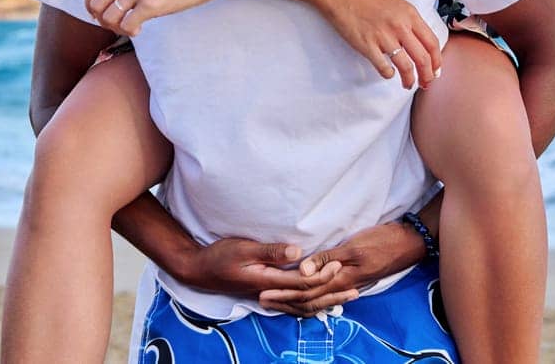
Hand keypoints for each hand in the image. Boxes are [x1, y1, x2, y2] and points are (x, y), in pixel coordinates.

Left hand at [86, 0, 240, 34]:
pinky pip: (127, 25)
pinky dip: (130, 32)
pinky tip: (140, 30)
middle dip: (101, 19)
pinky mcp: (151, 4)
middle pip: (96, 4)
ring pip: (109, 17)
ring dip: (115, 28)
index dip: (90, 4)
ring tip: (129, 28)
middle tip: (116, 25)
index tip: (98, 14)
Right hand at [174, 237, 342, 298]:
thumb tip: (299, 251)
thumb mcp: (244, 248)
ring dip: (324, 302)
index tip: (338, 264)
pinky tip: (320, 303)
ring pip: (301, 306)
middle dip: (331, 294)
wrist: (200, 270)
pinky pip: (292, 305)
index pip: (301, 283)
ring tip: (345, 299)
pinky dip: (309, 305)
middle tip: (354, 287)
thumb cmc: (220, 256)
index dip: (322, 276)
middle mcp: (270, 293)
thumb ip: (271, 251)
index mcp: (267, 281)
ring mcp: (268, 297)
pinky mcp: (266, 295)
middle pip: (306, 299)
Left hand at [256, 222, 424, 316]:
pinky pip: (327, 293)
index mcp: (341, 279)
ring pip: (317, 299)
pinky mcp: (353, 278)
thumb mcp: (355, 247)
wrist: (409, 243)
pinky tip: (307, 296)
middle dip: (284, 301)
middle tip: (262, 300)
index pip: (305, 291)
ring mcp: (349, 284)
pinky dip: (312, 297)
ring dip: (296, 301)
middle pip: (308, 299)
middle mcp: (343, 286)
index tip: (263, 293)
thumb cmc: (383, 241)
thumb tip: (302, 270)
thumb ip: (328, 258)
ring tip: (278, 300)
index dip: (283, 293)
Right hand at [312, 0, 442, 88]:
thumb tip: (420, 40)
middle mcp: (400, 26)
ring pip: (406, 67)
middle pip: (423, 58)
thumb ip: (409, 20)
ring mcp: (383, 37)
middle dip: (427, 75)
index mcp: (409, 14)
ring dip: (410, 80)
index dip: (437, 60)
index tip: (436, 69)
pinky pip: (384, 67)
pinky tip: (388, 73)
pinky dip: (388, 74)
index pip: (432, 42)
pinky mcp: (367, 46)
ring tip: (408, 84)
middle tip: (426, 83)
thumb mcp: (396, 2)